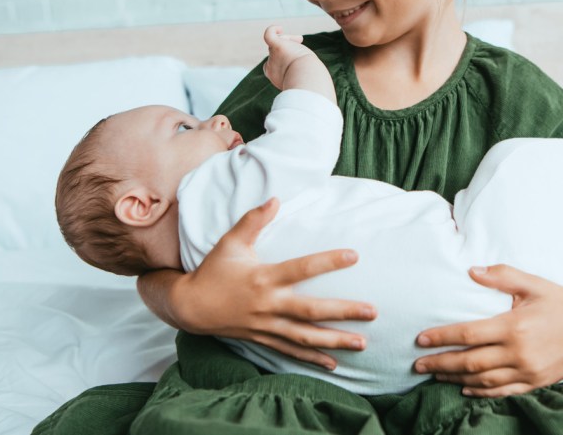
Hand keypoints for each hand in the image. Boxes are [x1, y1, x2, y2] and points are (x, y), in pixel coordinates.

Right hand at [168, 198, 376, 369]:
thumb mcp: (230, 242)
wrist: (190, 307)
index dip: (328, 261)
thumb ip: (253, 220)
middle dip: (343, 312)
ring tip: (362, 343)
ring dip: (335, 341)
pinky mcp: (263, 339)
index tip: (354, 256)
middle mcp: (268, 304)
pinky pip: (291, 352)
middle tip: (372, 312)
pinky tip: (335, 364)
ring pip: (305, 337)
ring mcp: (266, 326)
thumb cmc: (213, 270)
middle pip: (311, 311)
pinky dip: (313, 359)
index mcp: (263, 278)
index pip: (301, 268)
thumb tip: (275, 198)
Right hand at [262, 25, 313, 89]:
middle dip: (288, 48)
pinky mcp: (277, 46)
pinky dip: (272, 29)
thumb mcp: (302, 79)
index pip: (273, 64)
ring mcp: (273, 56)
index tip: (297, 62)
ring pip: (277, 43)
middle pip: (276, 52)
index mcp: (275, 76)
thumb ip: (300, 73)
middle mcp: (271, 66)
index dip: (283, 59)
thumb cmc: (309, 83)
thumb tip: (307, 67)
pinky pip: (268, 34)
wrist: (307, 81)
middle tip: (300, 48)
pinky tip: (280, 28)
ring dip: (288, 40)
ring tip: (300, 39)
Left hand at [413, 264, 562, 397]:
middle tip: (417, 364)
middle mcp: (518, 352)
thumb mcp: (533, 284)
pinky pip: (502, 392)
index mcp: (514, 326)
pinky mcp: (535, 383)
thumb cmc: (562, 301)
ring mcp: (527, 371)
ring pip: (482, 380)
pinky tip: (465, 388)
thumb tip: (471, 270)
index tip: (420, 339)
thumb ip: (501, 276)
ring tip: (436, 374)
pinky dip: (481, 392)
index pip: (467, 334)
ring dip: (455, 378)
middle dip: (440, 363)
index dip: (441, 337)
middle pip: (469, 362)